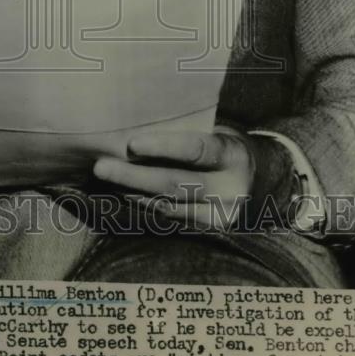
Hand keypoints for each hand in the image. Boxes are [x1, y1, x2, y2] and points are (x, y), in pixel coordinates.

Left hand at [93, 125, 255, 228]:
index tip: (132, 143)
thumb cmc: (221, 144)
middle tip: (101, 167)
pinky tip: (120, 194)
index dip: (164, 146)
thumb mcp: (216, 131)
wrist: (252, 178)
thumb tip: (136, 124)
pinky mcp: (206, 231)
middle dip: (134, 176)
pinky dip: (142, 205)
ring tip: (103, 180)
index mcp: (233, 156)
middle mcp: (229, 190)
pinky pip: (168, 219)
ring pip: (168, 206)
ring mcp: (219, 216)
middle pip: (176, 184)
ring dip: (131, 192)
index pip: (197, 150)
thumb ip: (187, 132)